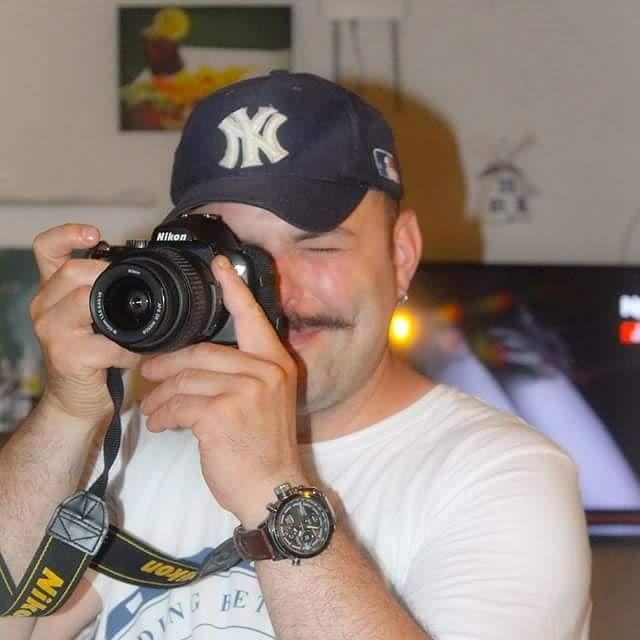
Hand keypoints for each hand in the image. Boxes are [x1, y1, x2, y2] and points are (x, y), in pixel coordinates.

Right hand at [30, 224, 141, 427]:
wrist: (76, 400)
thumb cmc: (91, 356)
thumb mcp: (95, 318)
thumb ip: (105, 292)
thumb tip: (144, 267)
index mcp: (53, 292)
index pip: (46, 249)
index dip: (67, 234)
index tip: (94, 233)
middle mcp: (44, 307)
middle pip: (72, 271)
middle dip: (106, 275)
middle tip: (132, 291)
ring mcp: (52, 331)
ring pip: (86, 300)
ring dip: (122, 315)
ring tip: (134, 331)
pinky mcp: (67, 356)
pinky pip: (109, 343)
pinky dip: (129, 350)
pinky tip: (133, 356)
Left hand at [139, 255, 304, 526]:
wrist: (272, 488)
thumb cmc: (263, 446)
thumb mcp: (264, 402)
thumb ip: (242, 374)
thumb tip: (197, 360)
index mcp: (275, 363)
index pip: (253, 317)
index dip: (234, 289)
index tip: (219, 265)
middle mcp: (265, 371)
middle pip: (201, 352)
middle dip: (167, 365)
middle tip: (149, 374)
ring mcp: (245, 390)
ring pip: (184, 379)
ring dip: (161, 396)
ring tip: (154, 410)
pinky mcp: (221, 412)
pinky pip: (178, 403)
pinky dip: (163, 414)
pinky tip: (161, 424)